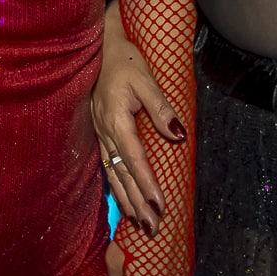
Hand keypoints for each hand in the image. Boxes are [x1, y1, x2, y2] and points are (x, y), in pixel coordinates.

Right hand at [92, 19, 182, 230]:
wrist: (98, 47)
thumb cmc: (124, 61)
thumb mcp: (145, 78)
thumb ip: (160, 108)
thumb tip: (178, 136)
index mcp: (115, 120)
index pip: (135, 160)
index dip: (146, 185)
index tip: (158, 206)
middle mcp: (105, 132)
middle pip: (122, 175)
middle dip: (137, 203)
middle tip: (152, 228)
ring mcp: (99, 134)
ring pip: (113, 175)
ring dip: (126, 200)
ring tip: (139, 223)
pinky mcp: (99, 133)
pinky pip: (107, 166)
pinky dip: (116, 187)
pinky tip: (122, 200)